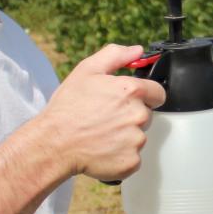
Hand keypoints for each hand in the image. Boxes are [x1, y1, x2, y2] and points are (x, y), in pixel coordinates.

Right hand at [38, 44, 166, 181]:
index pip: (158, 93)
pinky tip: (102, 150)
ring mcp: (136, 141)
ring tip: (101, 135)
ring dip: (125, 137)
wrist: (54, 143)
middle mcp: (138, 115)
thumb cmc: (68, 107)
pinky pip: (132, 158)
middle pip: (146, 115)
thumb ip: (115, 55)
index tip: (129, 101)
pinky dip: (121, 156)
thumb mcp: (87, 70)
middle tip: (106, 118)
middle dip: (130, 116)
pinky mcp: (131, 162)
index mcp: (131, 91)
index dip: (146, 96)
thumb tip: (137, 51)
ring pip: (138, 137)